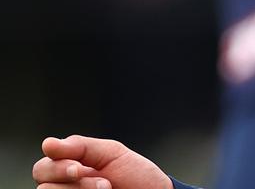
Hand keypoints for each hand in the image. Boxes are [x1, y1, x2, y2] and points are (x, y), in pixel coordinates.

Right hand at [33, 136, 171, 188]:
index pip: (43, 168)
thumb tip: (48, 144)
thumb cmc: (137, 178)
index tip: (79, 167)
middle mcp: (67, 187)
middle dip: (68, 179)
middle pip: (43, 184)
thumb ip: (80, 146)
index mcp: (71, 169)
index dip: (57, 166)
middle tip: (101, 182)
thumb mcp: (112, 153)